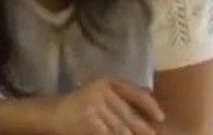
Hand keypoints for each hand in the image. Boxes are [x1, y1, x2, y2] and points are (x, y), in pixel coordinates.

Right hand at [48, 77, 165, 134]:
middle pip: (128, 114)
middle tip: (152, 134)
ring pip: (119, 128)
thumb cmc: (81, 105)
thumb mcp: (101, 93)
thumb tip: (151, 102)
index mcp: (107, 82)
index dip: (150, 106)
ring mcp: (94, 107)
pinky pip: (108, 133)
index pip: (134, 92)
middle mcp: (101, 92)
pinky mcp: (88, 123)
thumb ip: (122, 96)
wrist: (51, 114)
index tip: (161, 117)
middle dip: (142, 127)